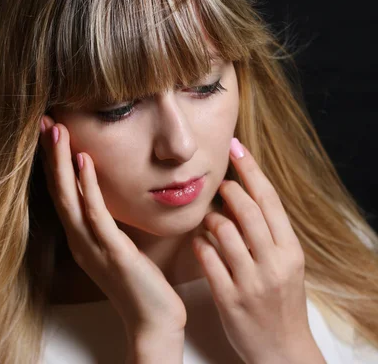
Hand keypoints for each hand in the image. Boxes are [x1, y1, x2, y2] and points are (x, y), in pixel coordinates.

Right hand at [39, 115, 186, 344]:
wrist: (153, 321)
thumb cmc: (140, 284)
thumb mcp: (119, 248)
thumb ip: (108, 224)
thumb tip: (107, 199)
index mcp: (81, 238)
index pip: (62, 194)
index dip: (54, 164)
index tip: (50, 133)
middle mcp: (80, 241)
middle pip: (58, 192)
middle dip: (51, 156)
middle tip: (45, 122)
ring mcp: (93, 247)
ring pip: (69, 199)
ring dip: (62, 163)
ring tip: (58, 131)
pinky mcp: (113, 252)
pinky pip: (96, 214)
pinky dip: (87, 185)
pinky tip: (85, 160)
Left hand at [191, 138, 320, 363]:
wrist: (282, 350)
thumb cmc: (280, 302)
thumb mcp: (286, 266)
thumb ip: (268, 234)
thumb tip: (245, 197)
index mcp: (290, 251)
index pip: (270, 201)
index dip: (251, 170)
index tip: (236, 146)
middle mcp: (274, 263)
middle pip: (248, 211)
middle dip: (229, 190)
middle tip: (220, 185)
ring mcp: (252, 282)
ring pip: (224, 232)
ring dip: (211, 219)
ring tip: (209, 219)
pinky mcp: (230, 298)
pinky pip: (208, 260)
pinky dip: (200, 245)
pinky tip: (199, 242)